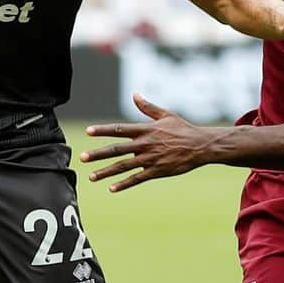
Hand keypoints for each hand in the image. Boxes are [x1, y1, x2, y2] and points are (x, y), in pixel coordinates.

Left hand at [81, 94, 211, 191]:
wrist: (201, 146)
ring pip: (124, 166)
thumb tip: (134, 94)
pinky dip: (124, 184)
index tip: (88, 131)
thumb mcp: (165, 114)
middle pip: (117, 150)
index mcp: (146, 130)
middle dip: (98, 154)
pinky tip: (111, 188)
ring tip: (92, 177)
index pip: (119, 130)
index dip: (103, 130)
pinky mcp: (157, 171)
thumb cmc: (183, 129)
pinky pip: (137, 179)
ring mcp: (150, 159)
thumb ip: (147, 106)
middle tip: (82, 158)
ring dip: (106, 172)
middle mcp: (145, 144)